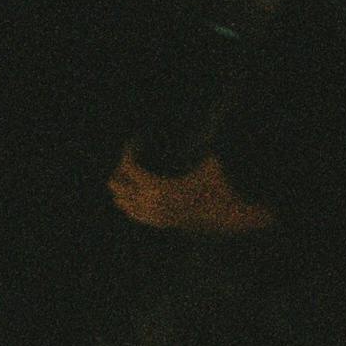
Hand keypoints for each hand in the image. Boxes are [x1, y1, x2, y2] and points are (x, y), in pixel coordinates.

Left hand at [108, 149, 276, 235]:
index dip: (130, 149)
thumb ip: (200, 142)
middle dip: (122, 167)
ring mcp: (152, 217)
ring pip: (121, 201)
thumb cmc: (219, 187)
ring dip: (124, 184)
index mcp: (159, 188)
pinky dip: (129, 198)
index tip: (138, 139)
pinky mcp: (158, 223)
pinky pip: (131, 212)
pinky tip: (139, 186)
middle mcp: (150, 204)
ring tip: (137, 167)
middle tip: (137, 152)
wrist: (228, 218)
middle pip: (117, 185)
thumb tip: (199, 121)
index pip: (128, 166)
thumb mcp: (209, 161)